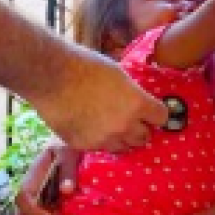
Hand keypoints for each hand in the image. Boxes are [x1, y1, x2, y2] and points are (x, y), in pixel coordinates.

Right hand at [14, 145, 80, 214]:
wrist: (77, 152)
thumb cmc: (70, 151)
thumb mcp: (70, 154)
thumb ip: (68, 170)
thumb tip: (66, 190)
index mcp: (34, 176)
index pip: (22, 196)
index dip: (32, 210)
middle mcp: (31, 193)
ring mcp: (36, 205)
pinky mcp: (43, 214)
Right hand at [31, 48, 168, 153]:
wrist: (53, 77)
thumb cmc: (85, 66)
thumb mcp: (117, 74)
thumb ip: (130, 92)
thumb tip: (135, 100)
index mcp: (136, 103)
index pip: (162, 117)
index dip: (158, 113)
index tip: (153, 111)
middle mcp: (124, 126)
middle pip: (145, 137)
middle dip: (141, 128)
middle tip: (132, 119)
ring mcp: (104, 139)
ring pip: (124, 148)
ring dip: (122, 138)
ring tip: (112, 125)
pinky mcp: (85, 146)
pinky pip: (100, 148)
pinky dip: (100, 140)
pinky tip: (91, 126)